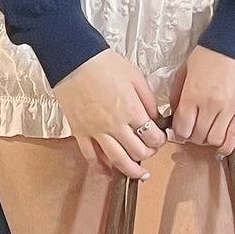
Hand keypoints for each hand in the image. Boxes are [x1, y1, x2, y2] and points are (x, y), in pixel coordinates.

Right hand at [52, 50, 165, 178]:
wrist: (74, 59)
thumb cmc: (104, 64)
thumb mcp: (135, 77)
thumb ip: (148, 100)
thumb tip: (155, 118)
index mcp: (131, 110)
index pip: (152, 137)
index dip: (160, 140)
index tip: (160, 138)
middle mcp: (115, 125)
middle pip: (138, 152)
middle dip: (149, 153)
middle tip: (150, 150)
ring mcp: (96, 131)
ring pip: (117, 160)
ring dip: (131, 171)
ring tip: (139, 174)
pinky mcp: (80, 132)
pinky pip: (91, 157)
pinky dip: (101, 168)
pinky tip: (109, 171)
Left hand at [168, 43, 234, 153]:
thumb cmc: (212, 51)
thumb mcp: (186, 69)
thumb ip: (178, 93)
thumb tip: (174, 113)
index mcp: (193, 94)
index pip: (181, 127)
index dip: (178, 133)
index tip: (179, 131)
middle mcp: (210, 105)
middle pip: (197, 136)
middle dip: (192, 137)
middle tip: (192, 131)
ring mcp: (230, 109)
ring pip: (215, 139)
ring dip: (208, 141)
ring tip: (207, 133)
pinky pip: (234, 136)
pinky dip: (226, 145)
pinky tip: (221, 145)